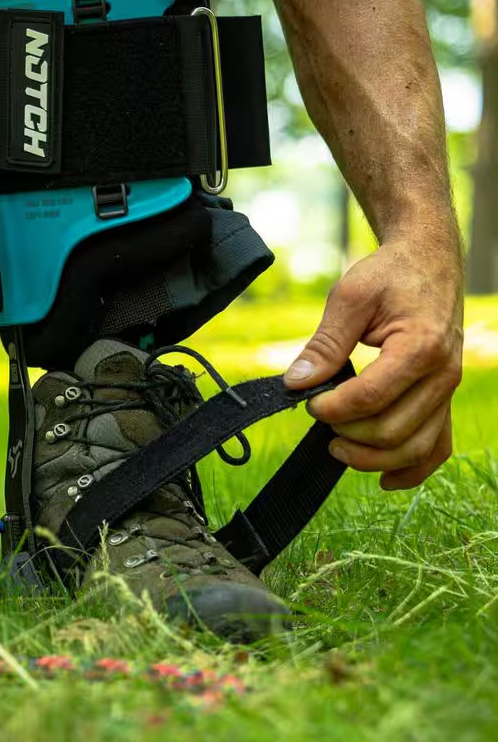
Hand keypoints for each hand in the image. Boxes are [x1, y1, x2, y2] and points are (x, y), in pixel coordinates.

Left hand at [283, 226, 463, 489]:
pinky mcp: (444, 399)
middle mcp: (443, 374)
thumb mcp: (350, 296)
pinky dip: (411, 470)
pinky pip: (437, 447)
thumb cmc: (389, 275)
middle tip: (318, 415)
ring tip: (336, 447)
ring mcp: (447, 391)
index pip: (371, 398)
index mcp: (420, 346)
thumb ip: (324, 343)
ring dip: (371, 459)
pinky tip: (382, 480)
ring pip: (415, 448)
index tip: (307, 400)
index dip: (331, 408)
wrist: (428, 262)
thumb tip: (295, 383)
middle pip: (392, 431)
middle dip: (347, 433)